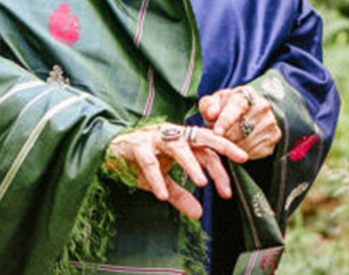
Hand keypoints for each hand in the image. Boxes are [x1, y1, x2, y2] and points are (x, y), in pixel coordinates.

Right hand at [105, 123, 247, 219]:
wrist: (109, 150)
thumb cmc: (139, 161)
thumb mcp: (163, 181)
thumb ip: (180, 195)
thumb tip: (199, 214)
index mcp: (180, 140)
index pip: (207, 149)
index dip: (221, 167)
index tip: (229, 191)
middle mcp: (171, 134)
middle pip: (201, 136)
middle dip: (222, 145)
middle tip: (240, 158)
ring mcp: (154, 138)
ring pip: (178, 146)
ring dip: (191, 164)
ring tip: (202, 182)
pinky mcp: (137, 145)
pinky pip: (149, 162)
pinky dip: (156, 178)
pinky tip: (161, 195)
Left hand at [199, 84, 281, 159]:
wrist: (247, 113)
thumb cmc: (225, 108)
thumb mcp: (213, 103)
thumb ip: (208, 106)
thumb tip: (212, 113)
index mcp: (245, 93)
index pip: (235, 108)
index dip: (224, 122)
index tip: (216, 133)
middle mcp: (262, 106)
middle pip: (239, 130)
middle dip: (225, 136)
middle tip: (220, 136)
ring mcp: (270, 122)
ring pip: (246, 143)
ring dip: (233, 146)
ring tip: (229, 139)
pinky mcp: (274, 137)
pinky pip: (255, 152)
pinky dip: (243, 152)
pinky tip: (240, 144)